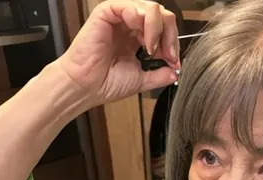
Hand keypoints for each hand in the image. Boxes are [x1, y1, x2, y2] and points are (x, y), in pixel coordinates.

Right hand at [59, 1, 178, 104]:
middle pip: (161, 14)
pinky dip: (141, 19)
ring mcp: (119, 16)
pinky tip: (142, 39)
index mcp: (138, 36)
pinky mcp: (106, 12)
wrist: (87, 87)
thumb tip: (176, 72)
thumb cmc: (106, 83)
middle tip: (168, 56)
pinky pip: (128, 5)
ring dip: (158, 29)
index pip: (164, 28)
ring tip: (152, 49)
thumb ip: (160, 74)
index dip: (173, 43)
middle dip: (170, 35)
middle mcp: (130, 24)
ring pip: (150, 7)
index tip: (174, 63)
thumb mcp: (141, 80)